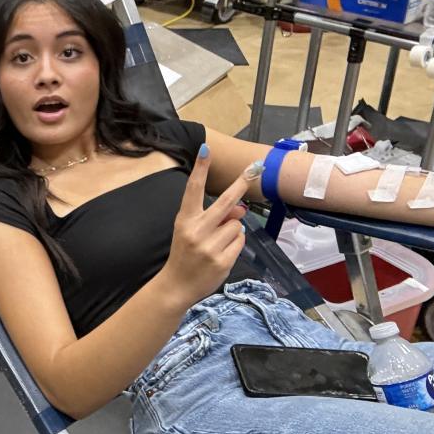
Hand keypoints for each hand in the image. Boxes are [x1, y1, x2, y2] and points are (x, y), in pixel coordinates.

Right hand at [160, 144, 249, 306]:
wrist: (176, 285)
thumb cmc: (184, 253)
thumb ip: (214, 218)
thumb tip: (241, 208)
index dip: (200, 168)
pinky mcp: (222, 261)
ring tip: (217, 243)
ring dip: (233, 230)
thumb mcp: (192, 232)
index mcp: (185, 219)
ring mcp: (210, 247)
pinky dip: (235, 244)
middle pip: (225, 202)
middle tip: (256, 166)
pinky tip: (222, 252)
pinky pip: (240, 240)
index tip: (205, 149)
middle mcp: (196, 231)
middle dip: (241, 183)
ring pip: (237, 224)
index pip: (193, 189)